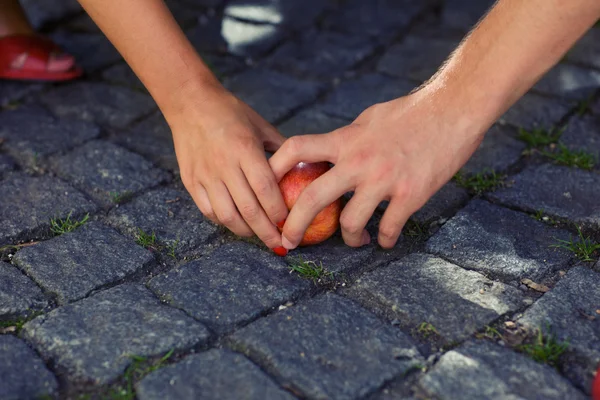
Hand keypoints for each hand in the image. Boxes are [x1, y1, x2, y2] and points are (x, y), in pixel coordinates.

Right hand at [167, 83, 287, 248]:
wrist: (190, 103)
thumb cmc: (231, 112)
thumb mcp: (260, 125)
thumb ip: (281, 149)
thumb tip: (304, 169)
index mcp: (244, 149)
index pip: (266, 189)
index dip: (279, 211)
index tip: (291, 224)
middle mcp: (224, 165)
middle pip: (248, 209)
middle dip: (267, 232)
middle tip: (280, 246)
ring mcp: (205, 175)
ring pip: (227, 216)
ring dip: (246, 232)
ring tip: (259, 236)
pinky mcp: (191, 181)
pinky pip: (208, 211)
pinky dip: (225, 222)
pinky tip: (237, 223)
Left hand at [269, 88, 486, 248]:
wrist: (453, 108)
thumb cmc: (411, 111)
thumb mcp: (369, 119)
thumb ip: (347, 138)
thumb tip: (332, 150)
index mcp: (345, 139)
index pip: (296, 149)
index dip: (273, 168)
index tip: (263, 188)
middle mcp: (358, 161)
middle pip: (312, 198)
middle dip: (294, 225)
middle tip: (287, 242)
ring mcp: (383, 180)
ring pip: (350, 223)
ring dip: (348, 239)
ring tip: (354, 241)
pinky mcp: (410, 194)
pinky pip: (388, 228)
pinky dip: (384, 240)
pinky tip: (384, 239)